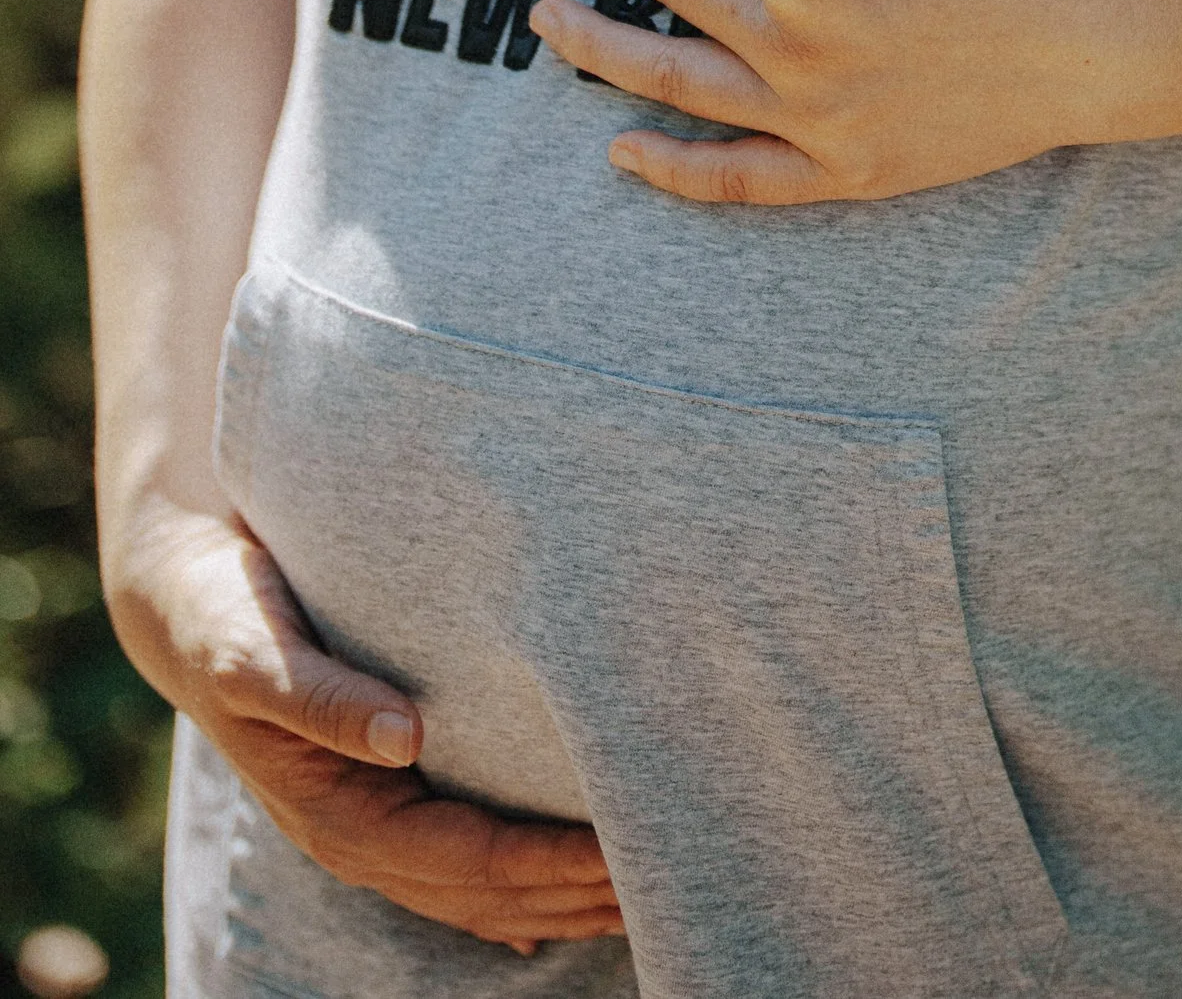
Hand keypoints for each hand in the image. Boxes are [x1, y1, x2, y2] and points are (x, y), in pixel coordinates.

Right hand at [108, 502, 622, 953]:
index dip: (548, 865)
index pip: (467, 859)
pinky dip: (514, 887)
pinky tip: (560, 906)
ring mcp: (369, 821)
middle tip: (671, 881)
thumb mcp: (255, 655)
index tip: (625, 854)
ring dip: (558, 897)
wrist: (186, 600)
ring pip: (479, 887)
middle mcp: (359, 834)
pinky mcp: (381, 791)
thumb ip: (323, 699)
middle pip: (485, 891)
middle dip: (573, 893)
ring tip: (642, 893)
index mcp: (337, 814)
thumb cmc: (225, 619)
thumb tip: (406, 736)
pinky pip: (459, 859)